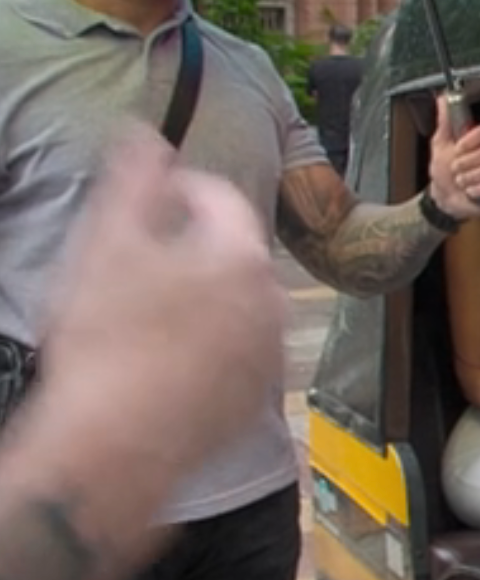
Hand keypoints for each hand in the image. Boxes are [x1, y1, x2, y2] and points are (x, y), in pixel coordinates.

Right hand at [37, 129, 286, 474]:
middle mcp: (273, 304)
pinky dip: (206, 346)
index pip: (222, 198)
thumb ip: (134, 180)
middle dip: (189, 246)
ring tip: (145, 313)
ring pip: (235, 306)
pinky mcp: (256, 399)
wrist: (114, 447)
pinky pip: (234, 354)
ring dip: (199, 298)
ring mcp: (270, 355)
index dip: (179, 189)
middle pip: (231, 253)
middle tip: (137, 261)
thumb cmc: (108, 342)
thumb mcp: (107, 245)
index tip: (149, 198)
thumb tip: (146, 133)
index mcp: (242, 257)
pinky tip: (162, 358)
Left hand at [426, 92, 479, 219]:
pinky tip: (471, 191)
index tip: (457, 149)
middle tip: (456, 168)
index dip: (470, 142)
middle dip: (467, 163)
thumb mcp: (440, 144)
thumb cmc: (444, 171)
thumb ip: (445, 122)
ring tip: (462, 181)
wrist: (445, 196)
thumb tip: (442, 99)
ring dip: (470, 178)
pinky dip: (478, 190)